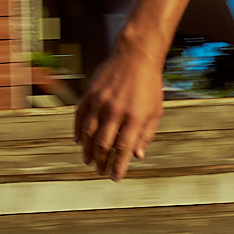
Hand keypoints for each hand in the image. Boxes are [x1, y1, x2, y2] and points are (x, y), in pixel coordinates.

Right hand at [73, 42, 164, 179]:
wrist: (135, 56)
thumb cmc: (149, 85)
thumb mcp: (155, 111)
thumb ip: (146, 134)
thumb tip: (137, 156)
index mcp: (134, 117)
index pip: (123, 148)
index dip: (118, 165)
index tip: (115, 177)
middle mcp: (116, 110)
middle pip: (103, 144)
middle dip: (101, 161)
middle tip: (100, 171)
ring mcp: (101, 101)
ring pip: (88, 132)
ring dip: (87, 150)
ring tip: (89, 161)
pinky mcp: (90, 93)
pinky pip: (80, 116)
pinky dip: (77, 130)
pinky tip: (78, 141)